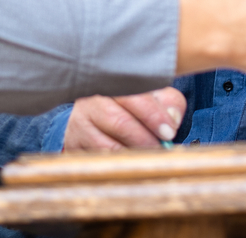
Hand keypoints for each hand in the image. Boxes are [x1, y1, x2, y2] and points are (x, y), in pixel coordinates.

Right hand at [62, 87, 185, 151]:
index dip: (153, 116)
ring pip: (108, 145)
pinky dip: (118, 164)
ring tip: (149, 157)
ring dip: (133, 155)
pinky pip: (98, 159)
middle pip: (120, 122)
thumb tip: (171, 120)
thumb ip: (169, 104)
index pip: (134, 97)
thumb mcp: (156, 96)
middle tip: (162, 149)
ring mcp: (79, 122)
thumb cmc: (134, 103)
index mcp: (114, 81)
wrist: (99, 113)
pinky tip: (131, 163)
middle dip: (146, 139)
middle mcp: (92, 99)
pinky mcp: (74, 143)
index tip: (169, 132)